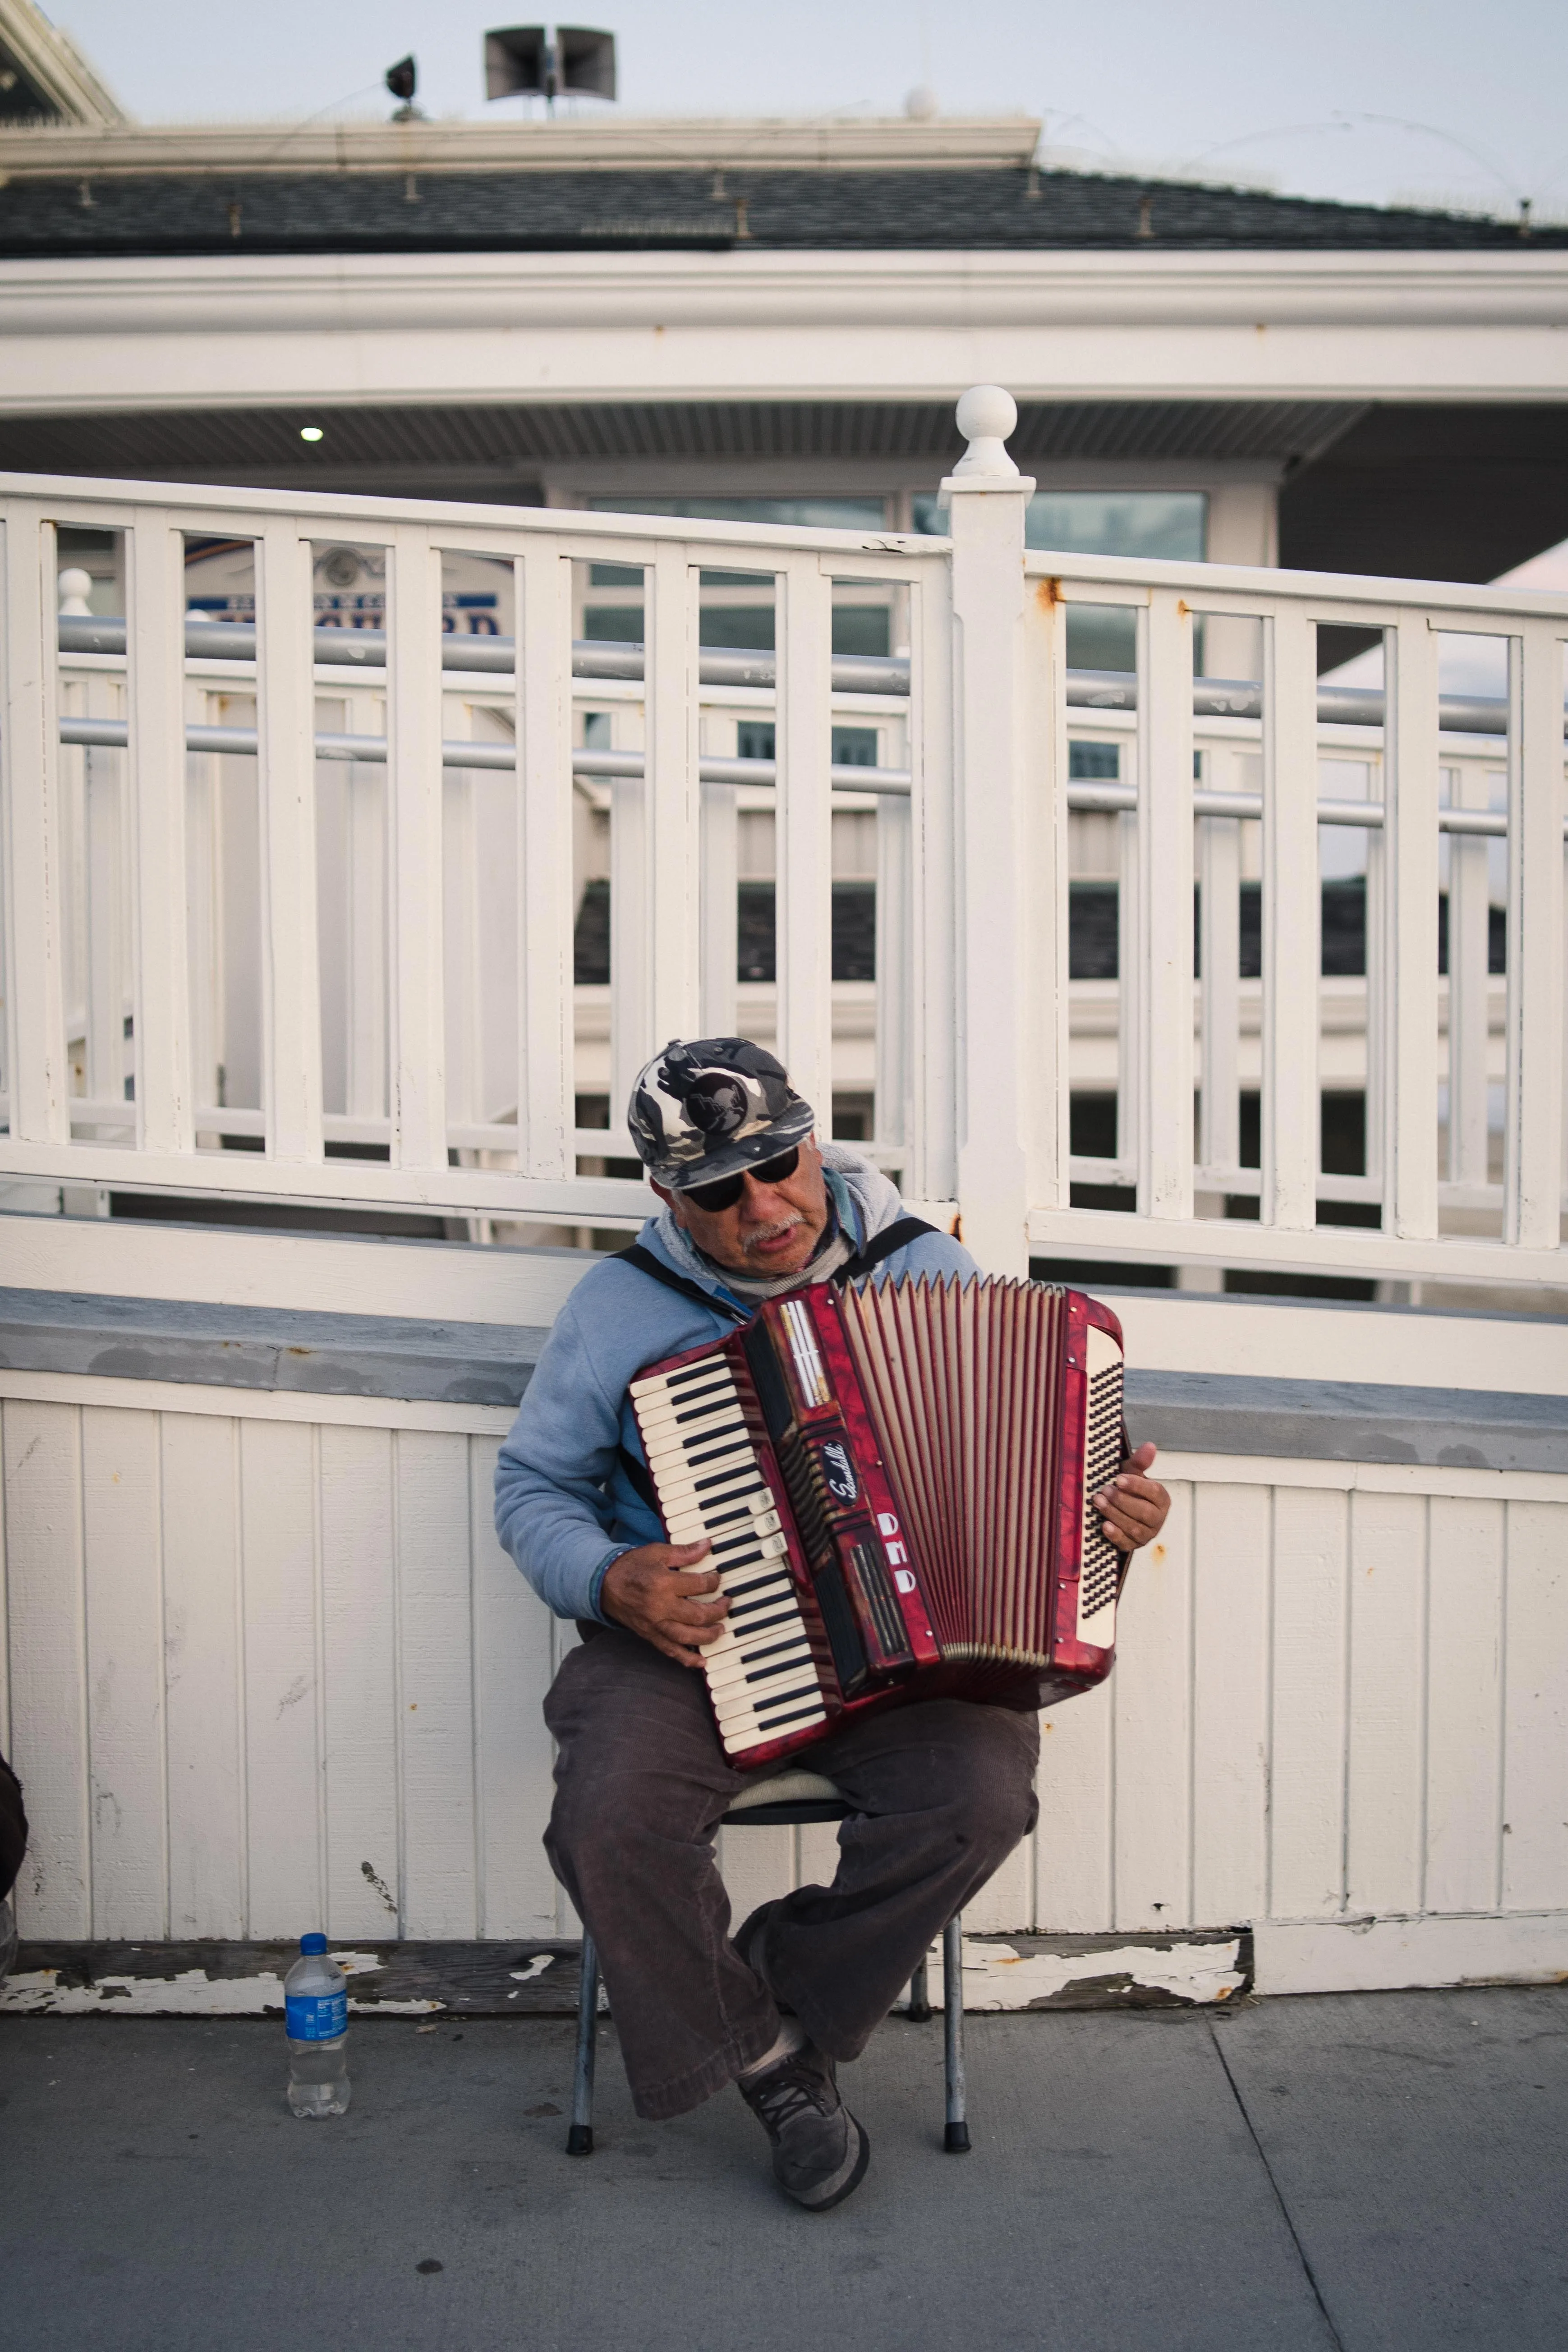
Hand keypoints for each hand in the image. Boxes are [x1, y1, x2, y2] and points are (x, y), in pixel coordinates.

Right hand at [600, 1540, 728, 1667]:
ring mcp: (655, 1624)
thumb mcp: (657, 1552)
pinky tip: (701, 1662)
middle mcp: (661, 1607)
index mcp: (663, 1583)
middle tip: (726, 1605)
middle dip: (718, 1611)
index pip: (699, 1586)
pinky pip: (670, 1651)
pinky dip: (687, 1659)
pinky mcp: (650, 1636)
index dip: (714, 1582)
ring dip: (708, 1636)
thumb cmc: (631, 1566)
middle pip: (698, 1615)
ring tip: (720, 1629)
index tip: (717, 1579)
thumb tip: (707, 1546)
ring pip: (687, 1637)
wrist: (604, 1583)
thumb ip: (684, 1552)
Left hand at [1092, 1442, 1169, 1553]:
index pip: (1154, 1492)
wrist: (1120, 1510)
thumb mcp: (1132, 1473)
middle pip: (1144, 1512)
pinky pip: (1126, 1543)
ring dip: (1114, 1514)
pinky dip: (1115, 1535)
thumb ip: (1140, 1462)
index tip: (1118, 1478)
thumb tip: (1149, 1446)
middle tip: (1105, 1490)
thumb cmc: (1128, 1490)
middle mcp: (1157, 1518)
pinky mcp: (1133, 1545)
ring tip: (1098, 1501)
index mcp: (1161, 1499)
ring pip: (1133, 1527)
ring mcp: (1146, 1534)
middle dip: (1123, 1501)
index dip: (1136, 1486)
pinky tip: (1104, 1525)